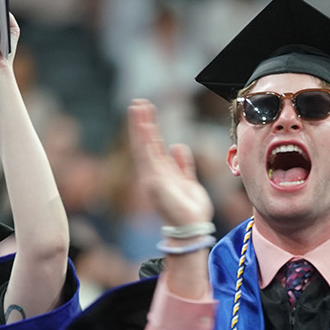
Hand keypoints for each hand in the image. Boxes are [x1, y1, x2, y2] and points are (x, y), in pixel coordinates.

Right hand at [127, 99, 212, 227]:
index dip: (151, 130)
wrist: (192, 227)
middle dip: (143, 123)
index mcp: (163, 172)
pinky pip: (147, 156)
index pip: (154, 146)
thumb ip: (183, 165)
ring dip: (141, 126)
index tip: (148, 112)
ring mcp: (152, 176)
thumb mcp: (189, 181)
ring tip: (138, 107)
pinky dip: (144, 140)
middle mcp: (154, 173)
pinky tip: (144, 125)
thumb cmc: (192, 209)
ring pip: (144, 146)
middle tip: (139, 103)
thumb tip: (177, 146)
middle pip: (147, 143)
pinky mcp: (153, 180)